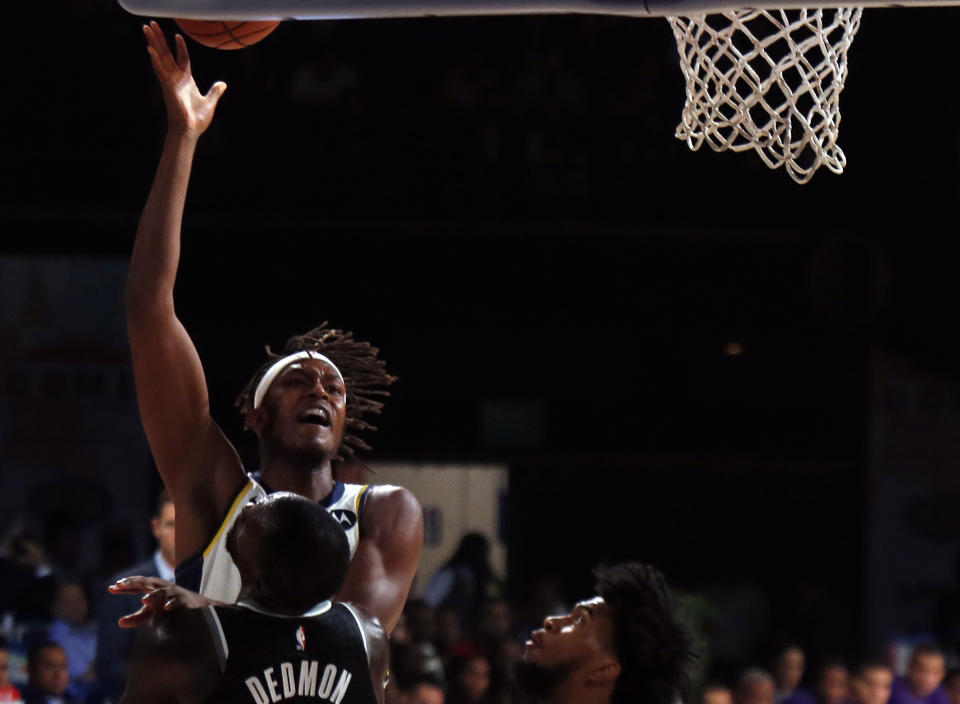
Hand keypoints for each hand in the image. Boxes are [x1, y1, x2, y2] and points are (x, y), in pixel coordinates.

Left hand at [109, 575, 216, 627]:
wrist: (194, 609)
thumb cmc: (168, 609)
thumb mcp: (150, 614)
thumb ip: (136, 617)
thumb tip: (119, 622)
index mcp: (152, 588)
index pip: (136, 585)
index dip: (125, 586)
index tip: (111, 588)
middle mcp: (162, 587)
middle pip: (147, 582)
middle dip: (134, 583)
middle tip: (121, 586)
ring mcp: (174, 592)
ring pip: (163, 591)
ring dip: (153, 595)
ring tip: (143, 600)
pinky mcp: (184, 600)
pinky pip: (178, 601)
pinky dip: (172, 603)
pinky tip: (166, 608)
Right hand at [143, 21, 226, 137]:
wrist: (190, 131)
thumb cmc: (197, 119)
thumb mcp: (210, 102)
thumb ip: (215, 91)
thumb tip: (223, 84)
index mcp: (186, 80)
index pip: (182, 58)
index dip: (180, 47)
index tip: (178, 36)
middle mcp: (176, 78)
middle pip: (166, 54)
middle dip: (159, 39)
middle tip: (151, 24)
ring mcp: (170, 82)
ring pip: (161, 58)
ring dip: (154, 43)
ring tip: (146, 28)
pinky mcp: (168, 88)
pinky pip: (161, 71)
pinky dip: (156, 61)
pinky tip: (151, 49)